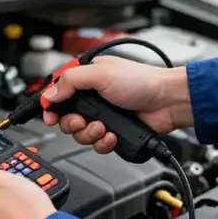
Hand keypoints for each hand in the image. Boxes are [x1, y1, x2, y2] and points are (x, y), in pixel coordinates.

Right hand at [42, 56, 192, 153]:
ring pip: (80, 134)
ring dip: (89, 134)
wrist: (167, 102)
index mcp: (86, 78)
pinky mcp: (112, 131)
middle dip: (72, 123)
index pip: (58, 92)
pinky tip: (112, 135)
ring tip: (102, 127)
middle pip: (66, 117)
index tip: (49, 116)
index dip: (51, 106)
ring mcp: (103, 115)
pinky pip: (97, 144)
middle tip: (81, 121)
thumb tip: (50, 94)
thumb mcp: (101, 74)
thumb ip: (71, 82)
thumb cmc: (141, 81)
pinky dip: (103, 142)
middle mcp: (92, 97)